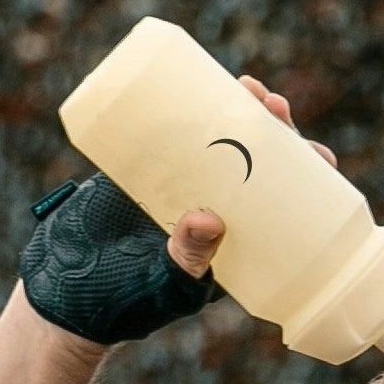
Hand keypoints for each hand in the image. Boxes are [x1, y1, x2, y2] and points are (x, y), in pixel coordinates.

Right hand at [24, 75, 338, 344]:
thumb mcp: (167, 283)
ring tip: (248, 87)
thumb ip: (187, 258)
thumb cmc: (126, 303)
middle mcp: (217, 209)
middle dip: (274, 130)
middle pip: (260, 160)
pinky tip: (202, 81)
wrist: (64, 290)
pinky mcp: (145, 170)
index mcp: (239, 242)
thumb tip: (210, 220)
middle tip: (274, 105)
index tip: (319, 155)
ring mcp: (182, 185)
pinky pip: (174, 134)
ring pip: (222, 140)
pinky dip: (189, 107)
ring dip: (239, 111)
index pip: (288, 205)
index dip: (309, 177)